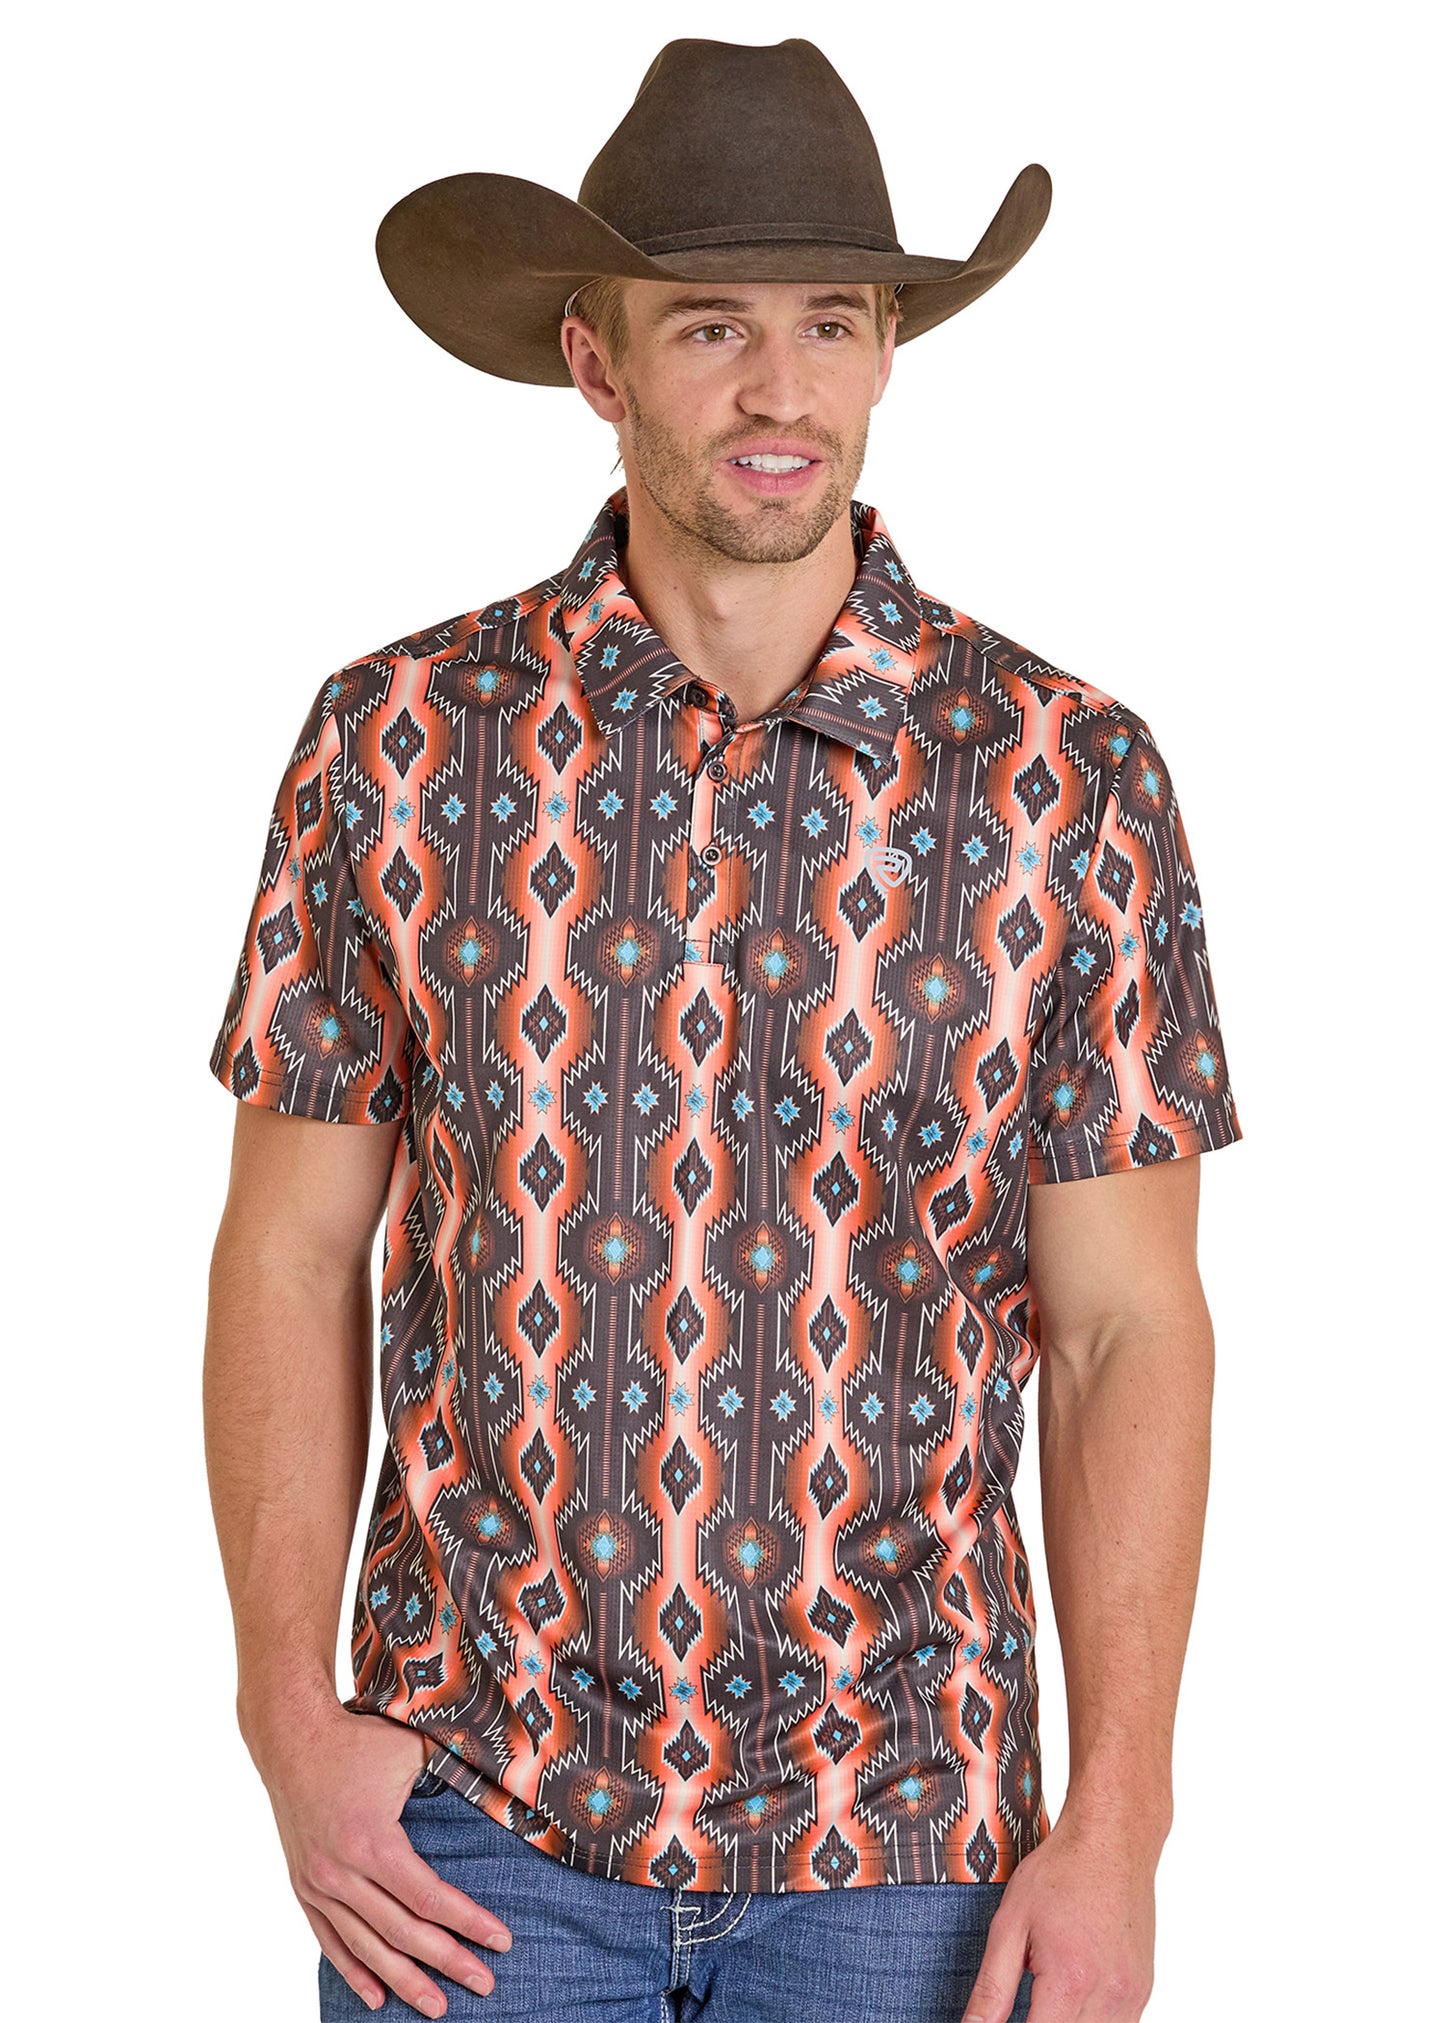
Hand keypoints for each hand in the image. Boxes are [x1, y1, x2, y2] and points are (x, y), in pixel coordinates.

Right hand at [253, 1705, 512, 2015]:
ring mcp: (318, 1884)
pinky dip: (354, 1970)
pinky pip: (330, 1939)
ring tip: (436, 2007)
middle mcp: (341, 1871)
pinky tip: (377, 1997)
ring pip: (366, 1945)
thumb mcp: (411, 1748)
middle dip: (446, 1961)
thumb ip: (455, 1766)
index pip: (429, 1897)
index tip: (501, 1941)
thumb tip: (507, 1772)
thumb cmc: (357, 1739)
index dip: (468, 1922)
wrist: (291, 1737)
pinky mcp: (304, 1886)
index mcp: (372, 1841)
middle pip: (401, 1931)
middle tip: (484, 1985)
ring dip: (402, 1980)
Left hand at [961, 1812, 1155, 2022]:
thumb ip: (992, 1986)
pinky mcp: (1143, 1990)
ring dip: (1066, 2022)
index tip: (1004, 2020)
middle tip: (1027, 1997)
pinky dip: (1091, 2020)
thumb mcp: (1010, 1922)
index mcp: (1071, 1979)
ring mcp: (1132, 1995)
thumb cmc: (1061, 1871)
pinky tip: (1072, 1994)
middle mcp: (1109, 1995)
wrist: (1112, 1840)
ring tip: (1048, 1993)